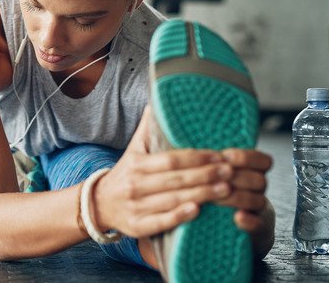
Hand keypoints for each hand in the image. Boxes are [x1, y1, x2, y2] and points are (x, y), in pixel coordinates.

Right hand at [91, 108, 234, 237]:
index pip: (170, 159)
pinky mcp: (137, 227)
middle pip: (175, 179)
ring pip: (172, 200)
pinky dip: (179, 217)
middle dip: (205, 175)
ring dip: (201, 195)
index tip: (218, 155)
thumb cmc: (125, 175)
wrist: (98, 204)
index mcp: (136, 164)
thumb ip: (148, 129)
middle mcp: (135, 185)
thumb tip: (158, 102)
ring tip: (226, 190)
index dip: (196, 157)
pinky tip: (198, 211)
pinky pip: (161, 222)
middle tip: (230, 172)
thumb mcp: (133, 150)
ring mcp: (135, 207)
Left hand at [214, 148, 272, 233]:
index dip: (246, 157)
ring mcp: (259, 211)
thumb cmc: (213, 196)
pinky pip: (258, 225)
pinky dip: (248, 221)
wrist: (225, 231)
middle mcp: (258, 191)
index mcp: (250, 173)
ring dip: (236, 198)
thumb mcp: (213, 177)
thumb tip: (188, 148)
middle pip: (259, 180)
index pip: (262, 161)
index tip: (226, 156)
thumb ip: (208, 164)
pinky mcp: (257, 231)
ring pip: (257, 200)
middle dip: (236, 178)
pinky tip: (237, 217)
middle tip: (215, 180)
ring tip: (215, 198)